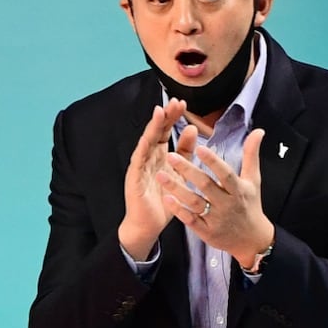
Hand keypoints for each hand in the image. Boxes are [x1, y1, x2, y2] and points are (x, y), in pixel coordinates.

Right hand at [118, 98, 196, 259]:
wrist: (149, 225)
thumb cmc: (163, 200)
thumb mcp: (179, 173)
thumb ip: (185, 152)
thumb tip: (192, 128)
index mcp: (159, 156)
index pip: (165, 131)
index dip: (172, 117)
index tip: (182, 103)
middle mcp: (147, 158)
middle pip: (155, 132)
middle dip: (164, 116)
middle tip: (174, 102)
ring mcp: (139, 168)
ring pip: (146, 143)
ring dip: (152, 128)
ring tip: (159, 112)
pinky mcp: (134, 180)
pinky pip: (138, 163)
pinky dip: (142, 150)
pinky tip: (147, 139)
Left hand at [156, 128, 273, 267]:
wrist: (251, 240)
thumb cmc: (250, 206)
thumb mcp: (253, 180)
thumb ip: (252, 154)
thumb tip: (258, 131)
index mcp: (238, 190)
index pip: (226, 174)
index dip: (213, 162)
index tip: (200, 148)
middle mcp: (227, 204)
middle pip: (206, 186)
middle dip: (188, 171)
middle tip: (171, 156)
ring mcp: (216, 219)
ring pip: (194, 202)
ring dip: (177, 189)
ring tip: (161, 175)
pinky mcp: (206, 231)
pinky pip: (190, 220)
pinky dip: (178, 210)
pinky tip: (166, 198)